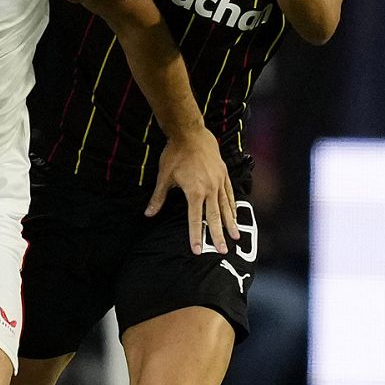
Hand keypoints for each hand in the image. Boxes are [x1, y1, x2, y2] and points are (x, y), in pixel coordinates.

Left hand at [146, 128, 238, 254]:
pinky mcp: (224, 175)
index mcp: (194, 192)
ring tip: (236, 237)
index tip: (197, 250)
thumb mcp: (164, 176)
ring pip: (226, 207)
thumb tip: (148, 214)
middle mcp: (210, 189)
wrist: (191, 133)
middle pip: (214, 217)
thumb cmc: (174, 154)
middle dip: (218, 236)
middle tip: (223, 251)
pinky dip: (233, 206)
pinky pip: (230, 194)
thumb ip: (158, 197)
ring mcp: (219, 182)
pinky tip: (235, 215)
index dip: (195, 236)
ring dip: (230, 223)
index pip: (195, 219)